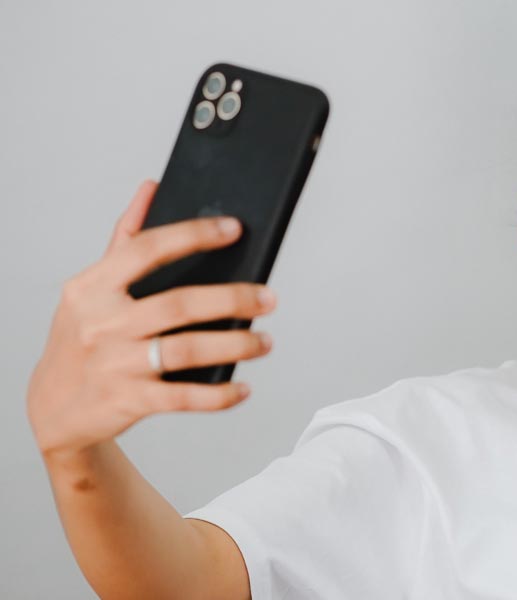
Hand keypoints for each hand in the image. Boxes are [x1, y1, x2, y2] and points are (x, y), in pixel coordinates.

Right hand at [26, 179, 276, 461]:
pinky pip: (183, 398)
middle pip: (179, 304)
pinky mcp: (128, 401)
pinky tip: (243, 388)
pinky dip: (218, 395)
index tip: (234, 229)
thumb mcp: (91, 289)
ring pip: (187, 350)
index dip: (193, 235)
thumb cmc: (82, 339)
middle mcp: (101, 323)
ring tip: (265, 342)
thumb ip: (124, 239)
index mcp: (92, 287)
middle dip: (232, 299)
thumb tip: (152, 188)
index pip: (147, 249)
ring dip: (235, 345)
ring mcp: (115, 364)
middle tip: (268, 297)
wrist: (55, 408)